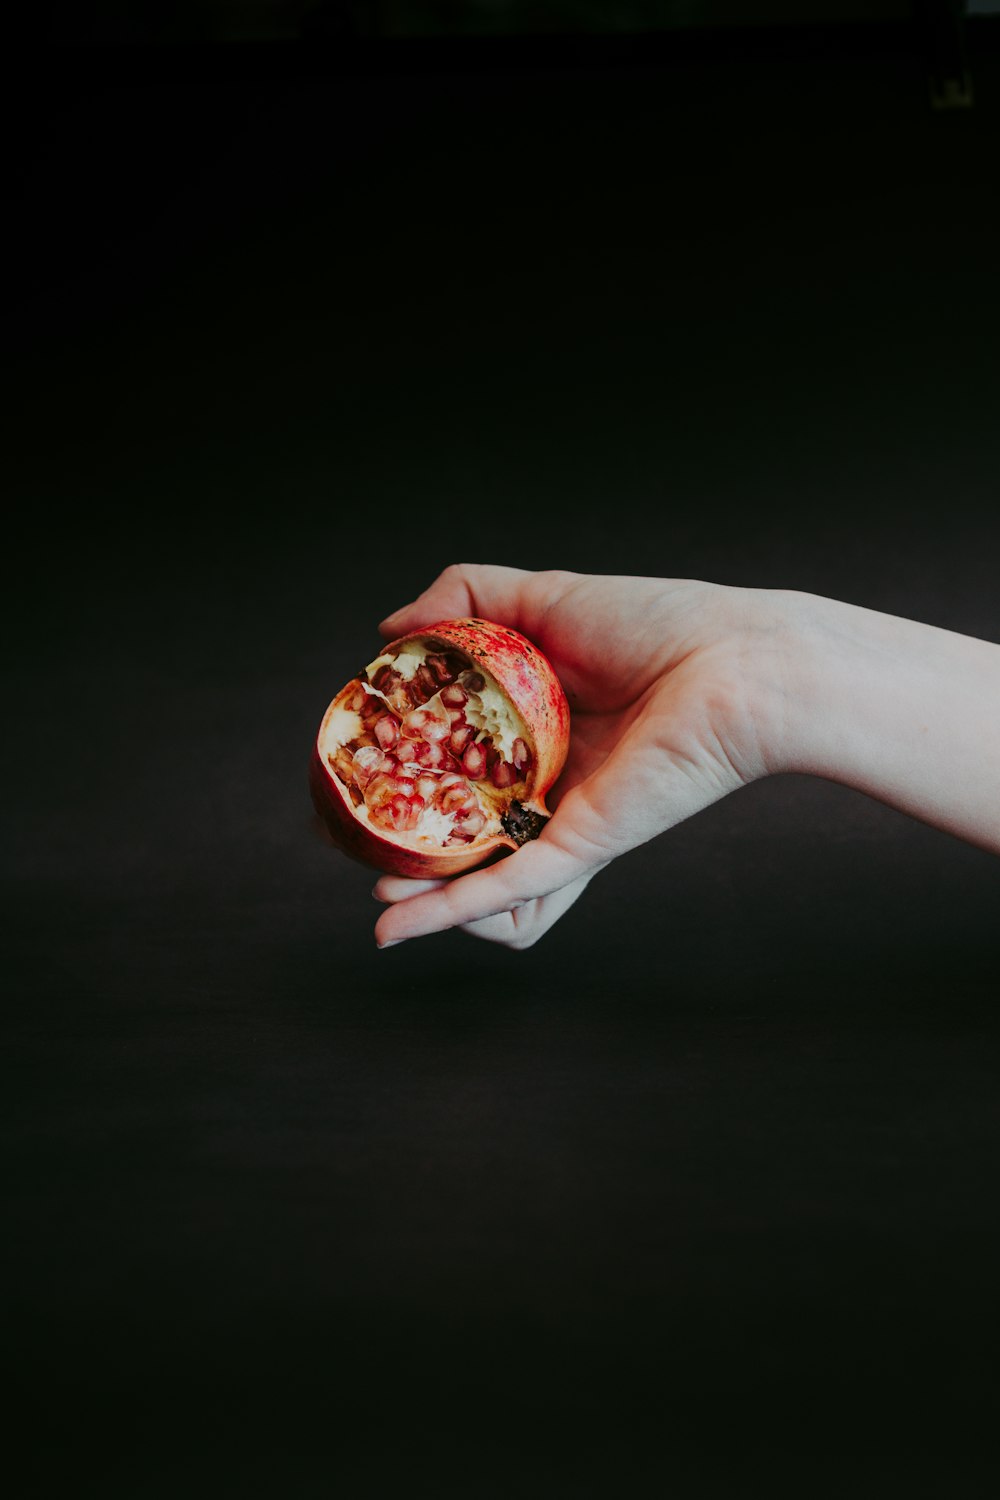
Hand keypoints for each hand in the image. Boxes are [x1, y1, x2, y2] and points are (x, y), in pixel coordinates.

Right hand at [372, 564, 772, 948]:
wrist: (739, 663)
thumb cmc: (662, 626)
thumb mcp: (544, 599)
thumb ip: (464, 599)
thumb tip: (387, 630)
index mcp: (540, 741)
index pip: (462, 776)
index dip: (408, 782)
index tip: (360, 776)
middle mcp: (549, 792)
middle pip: (470, 842)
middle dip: (410, 856)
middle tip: (358, 847)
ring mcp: (565, 825)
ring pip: (491, 894)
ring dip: (431, 907)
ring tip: (384, 895)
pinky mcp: (583, 844)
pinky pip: (507, 888)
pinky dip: (447, 912)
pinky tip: (393, 926)